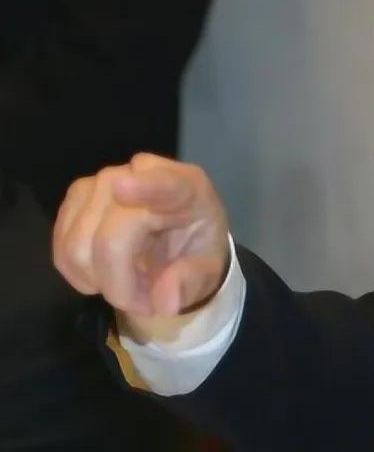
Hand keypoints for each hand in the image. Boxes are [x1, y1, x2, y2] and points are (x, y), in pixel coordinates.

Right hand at [53, 153, 229, 319]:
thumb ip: (191, 283)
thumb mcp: (208, 272)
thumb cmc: (196, 250)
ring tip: (127, 285)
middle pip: (111, 235)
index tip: (122, 189)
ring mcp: (103, 181)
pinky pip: (62, 243)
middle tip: (143, 302)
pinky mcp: (78, 195)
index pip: (166, 183)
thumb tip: (165, 301)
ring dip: (98, 279)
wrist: (178, 243)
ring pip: (78, 242)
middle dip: (120, 283)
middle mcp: (142, 174)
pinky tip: (101, 275)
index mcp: (188, 188)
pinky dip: (77, 271)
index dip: (145, 187)